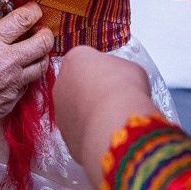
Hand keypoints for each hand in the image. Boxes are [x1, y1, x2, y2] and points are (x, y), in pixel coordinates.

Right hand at [0, 2, 53, 141]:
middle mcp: (8, 61)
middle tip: (38, 31)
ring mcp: (13, 82)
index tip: (32, 10)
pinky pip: (30, 83)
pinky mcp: (13, 100)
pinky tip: (17, 72)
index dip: (33, 11)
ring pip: (43, 64)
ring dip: (41, 54)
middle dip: (45, 33)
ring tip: (32, 51)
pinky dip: (28, 74)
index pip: (24, 19)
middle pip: (44, 42)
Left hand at [54, 46, 154, 186]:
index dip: (102, 70)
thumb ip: (119, 70)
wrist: (114, 124)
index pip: (85, 59)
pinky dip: (88, 130)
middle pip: (76, 82)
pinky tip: (105, 132)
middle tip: (112, 98)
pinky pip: (77, 127)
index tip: (114, 77)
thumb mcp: (131, 69)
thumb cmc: (124, 91)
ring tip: (111, 117)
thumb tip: (121, 78)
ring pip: (74, 107)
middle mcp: (61, 81)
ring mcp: (59, 108)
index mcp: (75, 58)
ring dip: (88, 111)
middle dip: (91, 89)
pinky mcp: (63, 131)